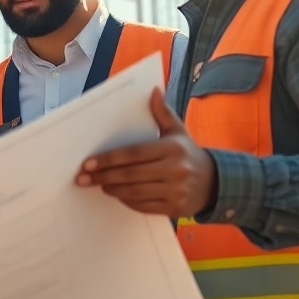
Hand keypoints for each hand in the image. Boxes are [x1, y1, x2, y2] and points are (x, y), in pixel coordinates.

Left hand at [74, 88, 215, 217]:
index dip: (108, 159)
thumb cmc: (188, 153)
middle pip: (131, 174)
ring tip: (99, 184)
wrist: (215, 183)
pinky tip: (117, 194)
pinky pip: (144, 206)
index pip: (133, 153)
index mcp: (172, 148)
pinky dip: (127, 201)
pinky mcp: (175, 208)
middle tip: (83, 178)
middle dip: (103, 176)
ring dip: (113, 189)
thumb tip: (153, 90)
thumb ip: (162, 113)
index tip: (88, 163)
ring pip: (135, 192)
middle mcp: (175, 170)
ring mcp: (176, 191)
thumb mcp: (177, 131)